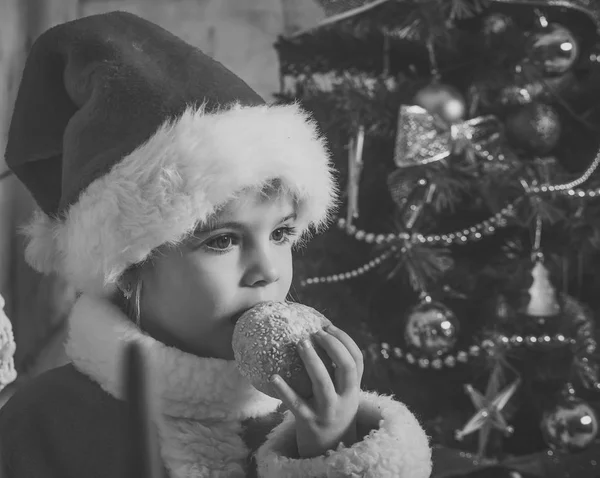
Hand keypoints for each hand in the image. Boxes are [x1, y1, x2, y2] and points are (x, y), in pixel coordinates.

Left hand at [270, 324, 363, 457]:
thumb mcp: (342, 394)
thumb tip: (316, 336)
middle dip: (333, 347)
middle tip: (316, 332)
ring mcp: (328, 411)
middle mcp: (345, 399)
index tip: (328, 326)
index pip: (357, 360)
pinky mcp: (310, 422)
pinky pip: (296, 404)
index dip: (345, 341)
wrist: (328, 450)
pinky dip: (285, 390)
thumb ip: (336, 372)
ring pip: (323, 383)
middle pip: (346, 368)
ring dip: (312, 361)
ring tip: (300, 343)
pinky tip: (274, 377)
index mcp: (354, 389)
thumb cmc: (331, 412)